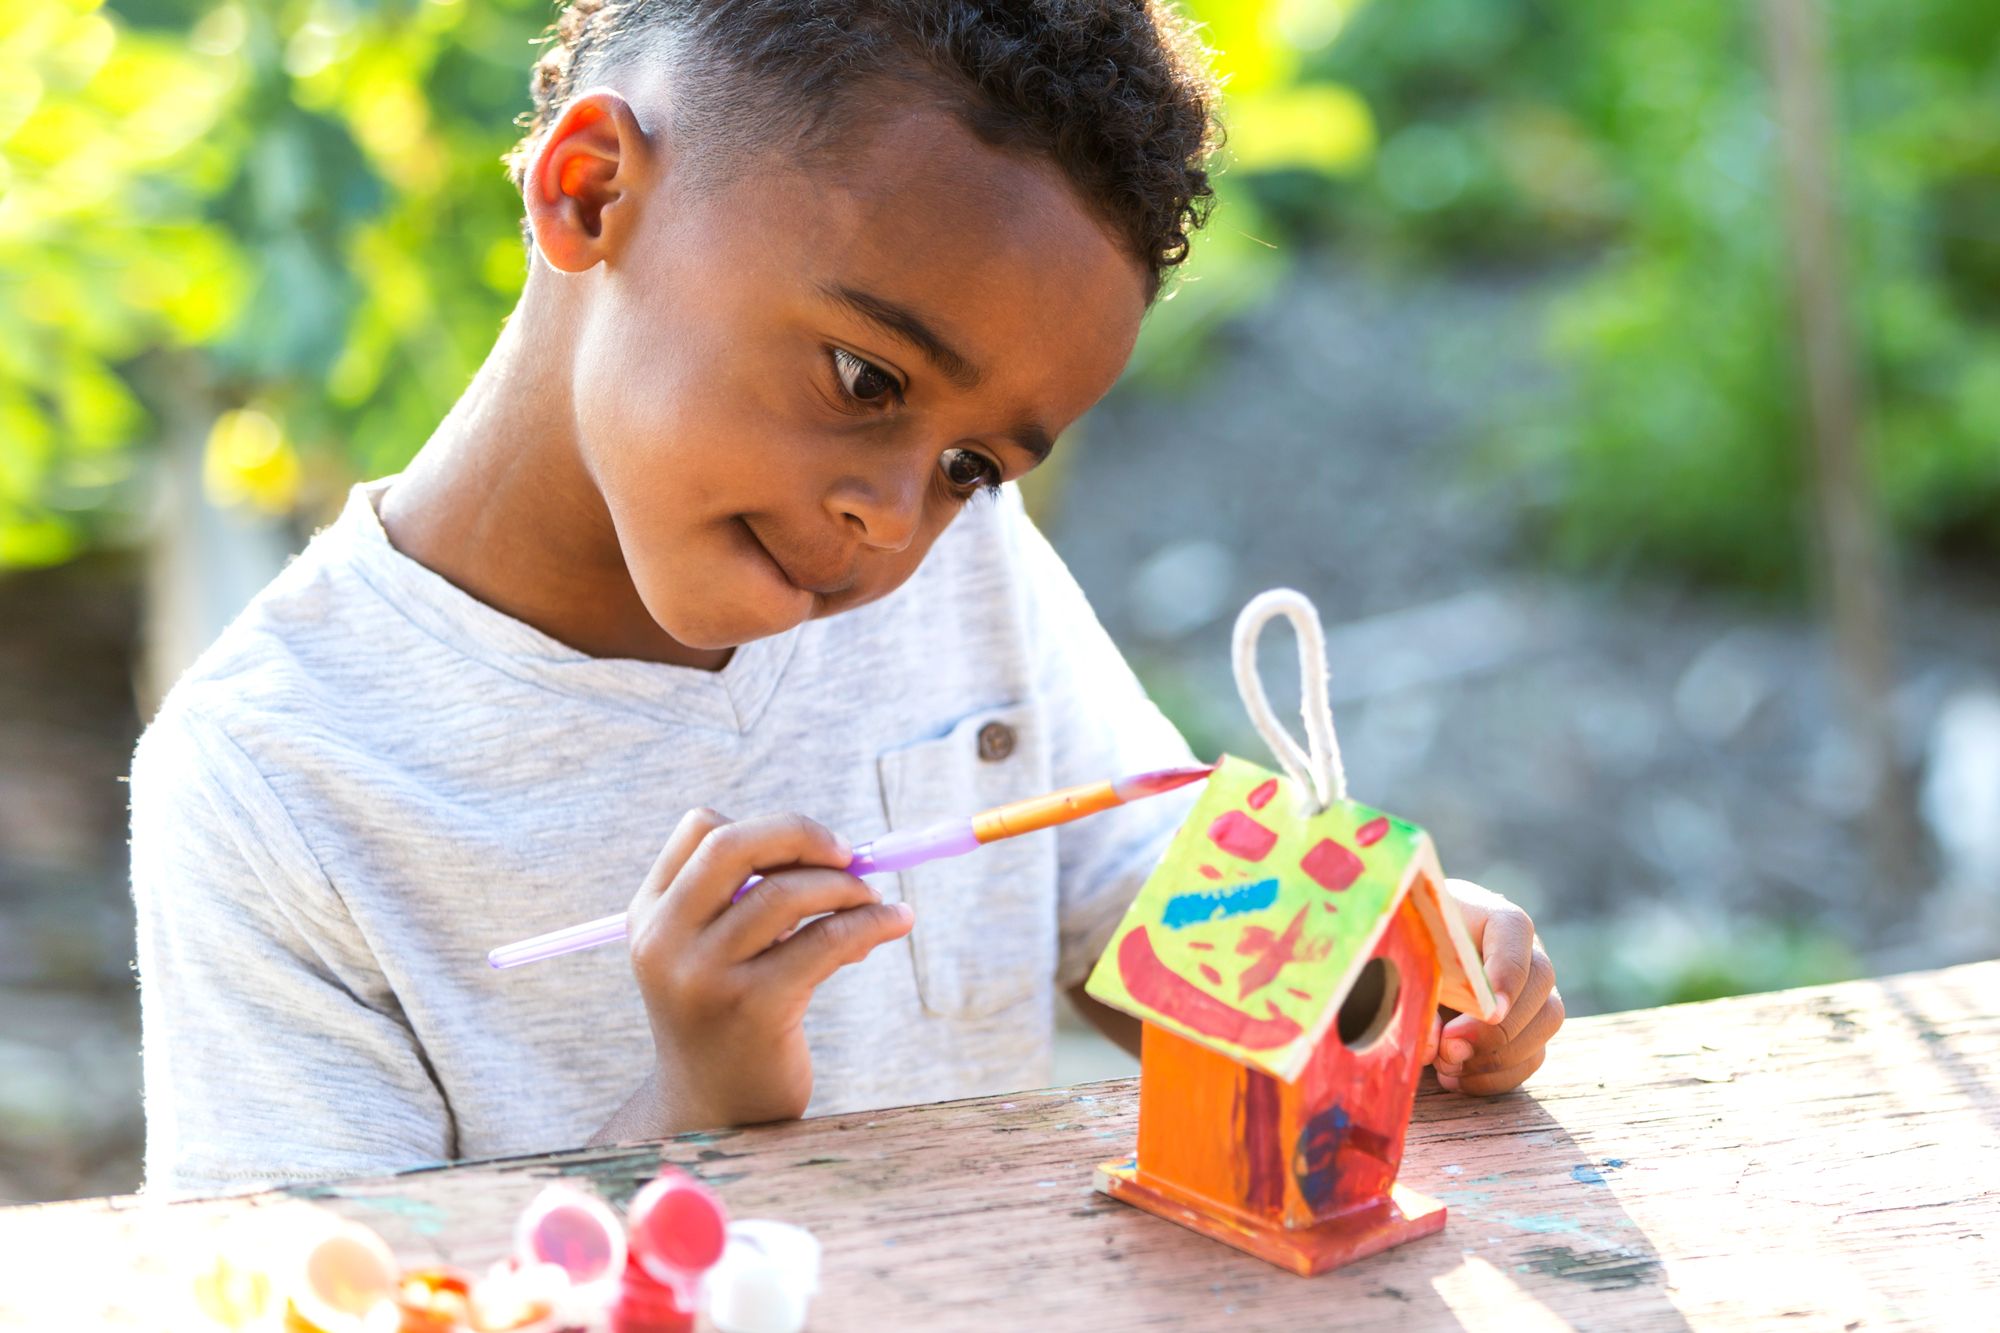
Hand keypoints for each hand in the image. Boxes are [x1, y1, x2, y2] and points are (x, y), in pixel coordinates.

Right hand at [625, 808, 913, 1130]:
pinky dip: (871, 922)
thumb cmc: (731, 1018)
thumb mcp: (717, 953)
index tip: (815, 849)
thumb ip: (753, 901)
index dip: (766, 827)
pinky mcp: (754, 1009)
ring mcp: (705, 976)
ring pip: (785, 893)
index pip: (701, 829)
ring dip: (846, 887)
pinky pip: (824, 941)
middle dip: (803, 836)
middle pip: (733, 846)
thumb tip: (847, 855)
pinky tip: (898, 921)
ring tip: (876, 902)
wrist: (716, 1115)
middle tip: (851, 855)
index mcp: (650, 916)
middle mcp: (666, 941)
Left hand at [1420, 878, 1561, 1095]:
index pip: (1514, 931)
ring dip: (1498, 1055)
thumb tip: (1435, 1046)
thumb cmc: (1405, 949)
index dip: (1507, 973)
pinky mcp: (1528, 1028)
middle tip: (1450, 1047)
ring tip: (1446, 1064)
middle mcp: (1524, 951)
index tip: (1490, 1012)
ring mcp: (1532, 991)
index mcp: (1491, 917)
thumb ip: (1416, 992)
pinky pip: (1532, 1057)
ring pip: (1546, 1022)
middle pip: (1541, 983)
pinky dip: (1497, 1076)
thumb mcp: (1403, 959)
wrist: (1410, 957)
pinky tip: (1457, 1078)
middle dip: (1497, 1026)